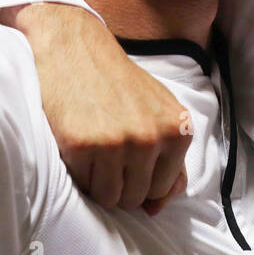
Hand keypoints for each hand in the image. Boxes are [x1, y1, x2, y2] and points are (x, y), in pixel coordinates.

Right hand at [3, 3, 192, 213]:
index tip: (129, 162)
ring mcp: (119, 142)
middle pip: (137, 198)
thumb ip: (169, 158)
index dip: (143, 182)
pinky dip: (78, 173)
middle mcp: (153, 137)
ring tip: (94, 151)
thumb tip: (158, 208)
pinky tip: (78, 144)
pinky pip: (83, 185)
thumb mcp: (158, 111)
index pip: (166, 188)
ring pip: (110, 198)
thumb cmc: (116, 82)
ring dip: (98, 183)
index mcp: (178, 129)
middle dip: (121, 185)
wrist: (75, 46)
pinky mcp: (84, 145)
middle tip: (107, 154)